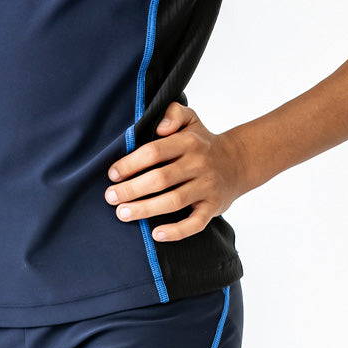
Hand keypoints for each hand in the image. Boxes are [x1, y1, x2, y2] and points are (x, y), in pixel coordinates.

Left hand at [105, 101, 244, 241]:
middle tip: (110, 197)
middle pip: (160, 179)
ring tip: (123, 213)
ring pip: (173, 201)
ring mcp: (207, 187)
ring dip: (145, 210)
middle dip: (131, 189)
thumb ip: (173, 113)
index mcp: (188, 142)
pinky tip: (156, 234)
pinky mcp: (213, 207)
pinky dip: (176, 231)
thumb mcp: (190, 118)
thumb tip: (160, 127)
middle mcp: (198, 164)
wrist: (237, 162)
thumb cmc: (202, 141)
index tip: (112, 174)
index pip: (154, 152)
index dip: (130, 164)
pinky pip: (195, 223)